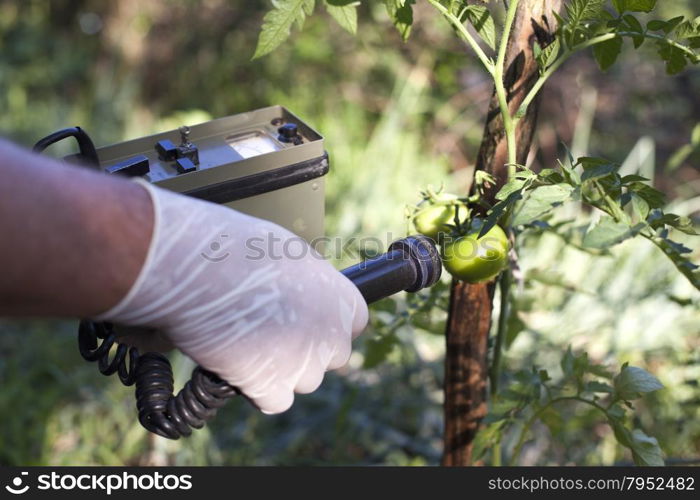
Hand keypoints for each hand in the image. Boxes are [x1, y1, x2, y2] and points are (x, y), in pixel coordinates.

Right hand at [97, 181, 367, 413]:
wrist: (204, 270)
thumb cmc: (240, 249)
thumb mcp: (290, 255)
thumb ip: (308, 283)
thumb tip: (302, 294)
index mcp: (343, 299)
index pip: (355, 324)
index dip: (327, 324)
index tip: (306, 320)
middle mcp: (332, 335)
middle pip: (333, 357)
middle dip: (309, 350)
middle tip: (273, 332)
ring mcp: (305, 365)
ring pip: (304, 381)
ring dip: (283, 370)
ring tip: (248, 342)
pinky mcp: (272, 387)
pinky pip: (275, 401)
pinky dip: (259, 390)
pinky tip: (239, 366)